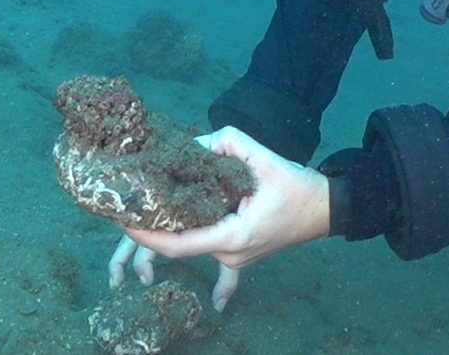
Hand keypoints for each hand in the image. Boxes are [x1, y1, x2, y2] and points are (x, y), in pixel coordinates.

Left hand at [111, 126, 330, 311]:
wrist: (327, 208)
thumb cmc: (298, 189)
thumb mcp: (266, 160)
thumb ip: (231, 144)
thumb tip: (199, 142)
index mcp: (231, 235)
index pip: (177, 243)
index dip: (146, 235)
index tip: (122, 220)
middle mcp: (229, 251)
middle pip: (177, 250)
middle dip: (144, 243)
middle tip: (121, 218)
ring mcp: (236, 256)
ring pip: (194, 252)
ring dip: (167, 249)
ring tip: (138, 250)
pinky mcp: (243, 252)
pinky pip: (228, 274)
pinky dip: (221, 288)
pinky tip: (216, 305)